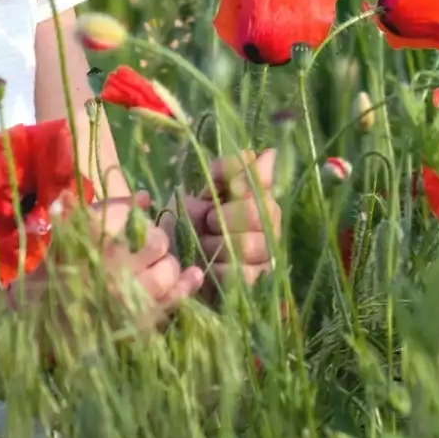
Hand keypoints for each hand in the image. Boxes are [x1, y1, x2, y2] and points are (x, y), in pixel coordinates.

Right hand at [11, 195, 205, 352]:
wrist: (40, 317)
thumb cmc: (60, 268)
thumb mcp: (75, 231)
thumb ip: (110, 209)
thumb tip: (146, 197)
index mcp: (90, 241)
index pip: (128, 215)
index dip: (135, 217)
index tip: (131, 225)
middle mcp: (110, 266)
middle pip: (156, 242)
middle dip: (156, 240)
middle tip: (148, 248)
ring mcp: (126, 296)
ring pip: (167, 270)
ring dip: (168, 264)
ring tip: (159, 265)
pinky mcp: (136, 319)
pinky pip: (171, 299)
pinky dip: (186, 284)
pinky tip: (193, 275)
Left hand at [161, 149, 281, 298]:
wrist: (169, 267)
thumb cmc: (183, 225)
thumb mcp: (195, 193)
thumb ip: (225, 174)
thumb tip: (267, 154)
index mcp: (256, 195)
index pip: (259, 177)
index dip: (234, 181)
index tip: (208, 193)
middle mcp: (270, 222)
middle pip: (263, 212)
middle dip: (224, 219)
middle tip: (205, 224)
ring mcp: (268, 253)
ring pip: (252, 244)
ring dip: (217, 246)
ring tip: (202, 248)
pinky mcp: (260, 282)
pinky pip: (244, 274)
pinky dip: (218, 271)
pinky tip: (208, 269)